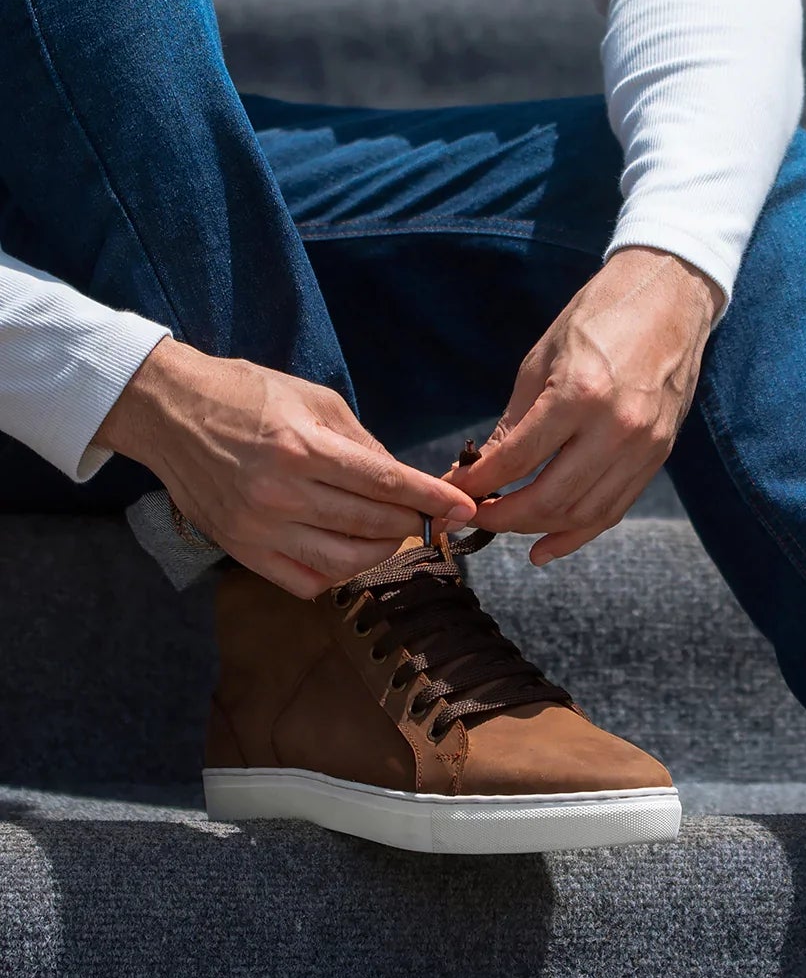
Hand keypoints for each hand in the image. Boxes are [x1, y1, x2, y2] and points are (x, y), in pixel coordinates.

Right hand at [95, 338, 476, 597]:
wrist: (170, 411)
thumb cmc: (247, 395)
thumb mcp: (314, 400)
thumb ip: (363, 443)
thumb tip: (405, 479)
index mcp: (303, 448)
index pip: (386, 483)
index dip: (432, 499)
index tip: (464, 509)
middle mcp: (281, 493)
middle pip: (371, 526)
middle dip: (411, 523)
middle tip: (423, 515)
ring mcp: (259, 528)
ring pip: (345, 562)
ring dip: (381, 552)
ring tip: (389, 534)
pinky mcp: (241, 550)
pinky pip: (304, 582)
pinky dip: (336, 574)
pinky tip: (345, 551)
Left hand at [450, 246, 721, 564]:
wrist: (669, 300)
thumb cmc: (598, 318)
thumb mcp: (541, 359)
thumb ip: (515, 422)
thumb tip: (481, 470)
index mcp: (580, 393)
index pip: (517, 459)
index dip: (477, 484)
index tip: (451, 492)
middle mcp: (616, 427)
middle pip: (550, 498)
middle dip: (501, 516)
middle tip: (472, 516)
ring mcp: (643, 447)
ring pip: (583, 513)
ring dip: (536, 528)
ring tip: (503, 527)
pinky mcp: (658, 456)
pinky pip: (614, 509)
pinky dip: (578, 533)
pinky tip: (544, 547)